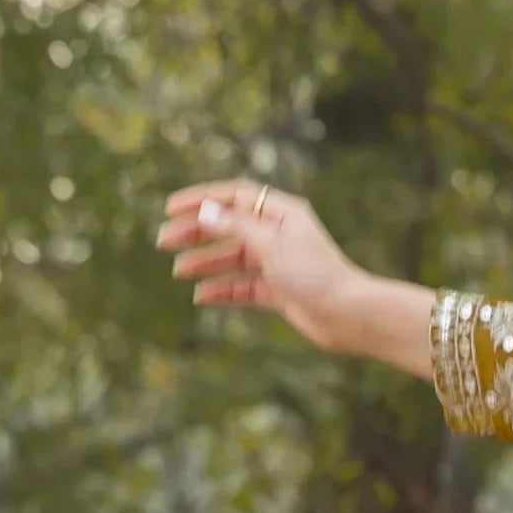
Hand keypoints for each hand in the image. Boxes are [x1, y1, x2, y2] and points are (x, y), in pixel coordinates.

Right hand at [155, 176, 367, 351]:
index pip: (234, 196)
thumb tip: (206, 212)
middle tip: (164, 241)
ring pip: (235, 258)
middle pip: (230, 227)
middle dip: (197, 233)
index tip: (170, 208)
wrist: (348, 315)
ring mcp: (280, 263)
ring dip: (206, 263)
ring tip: (179, 271)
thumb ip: (236, 228)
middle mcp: (280, 234)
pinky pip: (244, 287)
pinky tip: (201, 296)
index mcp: (282, 213)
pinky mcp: (281, 291)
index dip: (201, 200)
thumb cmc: (315, 274)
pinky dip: (224, 290)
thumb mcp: (270, 245)